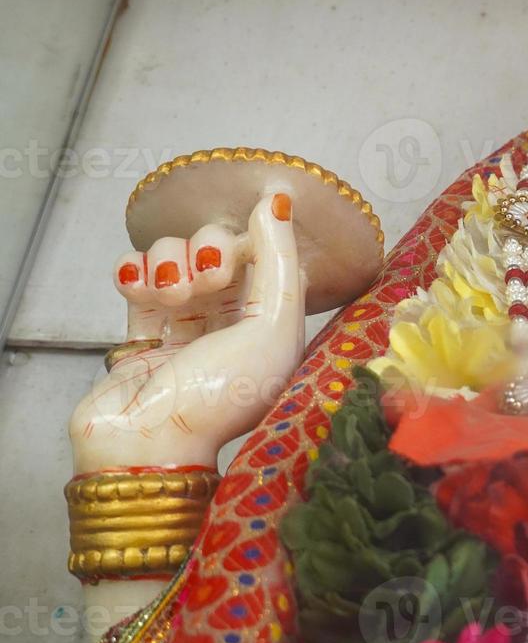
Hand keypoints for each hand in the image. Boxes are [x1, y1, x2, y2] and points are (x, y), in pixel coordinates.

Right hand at [69, 192, 306, 472]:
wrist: (146, 442)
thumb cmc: (219, 393)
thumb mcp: (271, 325)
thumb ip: (277, 258)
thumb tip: (275, 200)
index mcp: (275, 323)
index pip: (269, 253)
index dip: (254, 237)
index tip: (243, 237)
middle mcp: (234, 321)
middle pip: (220, 247)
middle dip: (209, 249)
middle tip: (207, 279)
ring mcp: (184, 324)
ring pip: (176, 256)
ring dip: (169, 263)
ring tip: (168, 296)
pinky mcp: (140, 330)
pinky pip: (138, 276)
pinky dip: (135, 272)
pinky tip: (136, 287)